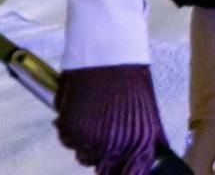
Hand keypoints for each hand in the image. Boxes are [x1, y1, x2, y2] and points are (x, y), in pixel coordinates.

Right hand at [55, 65, 189, 174]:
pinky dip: (72, 133)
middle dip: (104, 156)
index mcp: (134, 143)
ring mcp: (86, 137)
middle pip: (101, 167)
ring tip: (95, 124)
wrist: (107, 51)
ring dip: (87, 145)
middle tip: (106, 140)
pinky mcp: (68, 126)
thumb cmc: (130, 77)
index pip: (129, 173)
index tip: (123, 168)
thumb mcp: (147, 111)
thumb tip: (146, 161)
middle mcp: (109, 145)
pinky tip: (81, 116)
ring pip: (83, 155)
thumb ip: (147, 140)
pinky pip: (67, 141)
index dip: (125, 171)